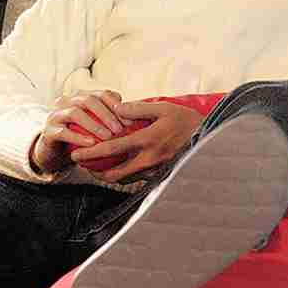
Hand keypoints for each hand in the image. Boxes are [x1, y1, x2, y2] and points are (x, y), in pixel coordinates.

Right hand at [30, 90, 128, 173]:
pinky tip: (92, 144)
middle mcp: (67, 101)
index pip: (102, 94)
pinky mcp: (48, 131)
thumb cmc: (82, 137)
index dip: (117, 105)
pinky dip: (78, 137)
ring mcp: (56, 115)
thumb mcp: (98, 126)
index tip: (131, 120)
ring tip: (108, 137)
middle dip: (107, 114)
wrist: (55, 153)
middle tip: (120, 129)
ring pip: (75, 113)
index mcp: (82, 96)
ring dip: (94, 125)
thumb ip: (112, 118)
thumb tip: (137, 116)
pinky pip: (63, 132)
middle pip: (89, 100)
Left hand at [70, 100, 203, 183]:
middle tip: (83, 166)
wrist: (211, 140)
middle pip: (116, 173)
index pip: (113, 149)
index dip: (92, 152)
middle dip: (96, 172)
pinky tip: (119, 169)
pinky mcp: (162, 176)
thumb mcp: (164, 108)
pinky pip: (138, 180)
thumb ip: (138, 109)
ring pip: (126, 179)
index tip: (76, 153)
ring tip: (97, 169)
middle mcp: (150, 159)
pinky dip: (124, 176)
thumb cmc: (187, 121)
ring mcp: (156, 170)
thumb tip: (116, 108)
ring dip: (109, 176)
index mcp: (148, 140)